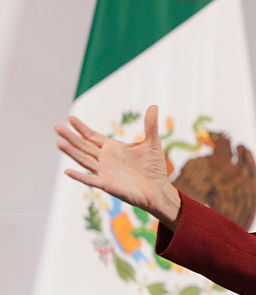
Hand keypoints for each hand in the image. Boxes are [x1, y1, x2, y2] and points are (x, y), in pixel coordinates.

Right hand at [56, 105, 180, 226]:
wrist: (158, 189)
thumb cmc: (154, 167)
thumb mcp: (152, 143)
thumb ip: (150, 125)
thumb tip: (154, 106)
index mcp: (113, 148)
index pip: (93, 136)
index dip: (82, 128)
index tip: (70, 118)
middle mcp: (105, 159)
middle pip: (84, 146)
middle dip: (71, 137)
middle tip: (57, 127)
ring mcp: (104, 172)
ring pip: (84, 160)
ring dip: (72, 152)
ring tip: (59, 143)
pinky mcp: (107, 184)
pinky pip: (90, 180)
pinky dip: (79, 176)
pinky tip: (68, 171)